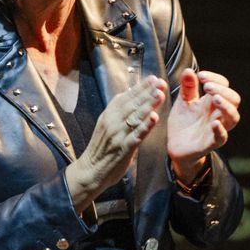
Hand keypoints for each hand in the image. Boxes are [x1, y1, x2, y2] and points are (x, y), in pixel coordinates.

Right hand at [67, 75, 165, 211]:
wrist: (89, 171)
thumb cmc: (101, 148)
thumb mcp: (107, 125)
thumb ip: (118, 112)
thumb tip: (130, 95)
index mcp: (108, 115)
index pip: (126, 97)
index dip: (140, 87)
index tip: (153, 78)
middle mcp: (112, 122)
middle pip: (132, 104)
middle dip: (147, 92)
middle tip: (161, 82)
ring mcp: (118, 135)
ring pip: (135, 116)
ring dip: (148, 104)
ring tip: (160, 94)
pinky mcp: (123, 148)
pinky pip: (136, 135)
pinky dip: (145, 126)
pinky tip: (155, 117)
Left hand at [167, 69, 240, 181]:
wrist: (175, 147)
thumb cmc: (183, 123)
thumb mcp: (183, 102)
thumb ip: (187, 87)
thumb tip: (189, 70)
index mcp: (213, 102)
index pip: (224, 86)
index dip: (216, 79)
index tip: (201, 76)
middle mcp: (219, 114)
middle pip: (234, 99)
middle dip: (223, 90)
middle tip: (207, 87)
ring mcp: (217, 128)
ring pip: (233, 117)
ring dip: (226, 106)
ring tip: (215, 99)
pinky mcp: (211, 143)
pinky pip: (222, 137)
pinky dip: (220, 130)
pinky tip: (214, 122)